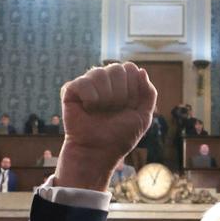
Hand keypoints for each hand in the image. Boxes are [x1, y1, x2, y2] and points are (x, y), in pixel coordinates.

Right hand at [56, 62, 155, 190]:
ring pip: (99, 73)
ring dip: (105, 98)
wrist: (99, 152)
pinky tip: (87, 110)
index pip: (130, 68)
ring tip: (100, 112)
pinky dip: (89, 99)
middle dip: (120, 94)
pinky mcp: (71, 90)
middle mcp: (104, 80)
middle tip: (113, 110)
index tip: (128, 107)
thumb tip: (141, 71)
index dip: (132, 89)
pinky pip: (83, 82)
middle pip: (117, 68)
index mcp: (121, 83)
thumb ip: (148, 94)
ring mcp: (87, 84)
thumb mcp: (143, 117)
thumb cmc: (120, 136)